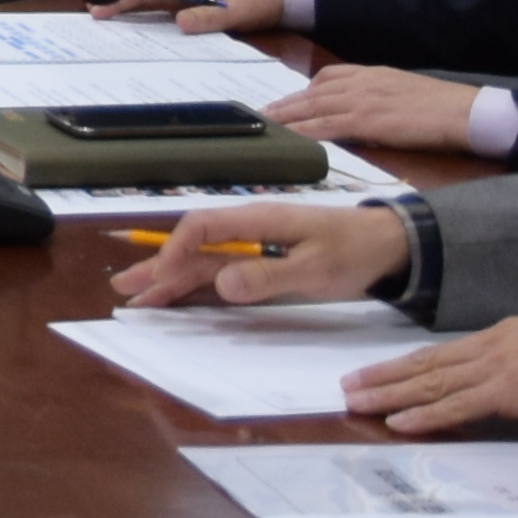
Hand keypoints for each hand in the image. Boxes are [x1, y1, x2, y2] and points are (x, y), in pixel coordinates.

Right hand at [104, 199, 409, 309]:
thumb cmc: (356, 250)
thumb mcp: (317, 267)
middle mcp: (250, 230)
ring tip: (139, 298)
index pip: (202, 227)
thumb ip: (268, 275)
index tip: (161, 279)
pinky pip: (222, 272)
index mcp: (258, 220)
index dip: (175, 251)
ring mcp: (256, 246)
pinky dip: (197, 286)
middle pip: (194, 247)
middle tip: (125, 289)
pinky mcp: (265, 262)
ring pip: (204, 262)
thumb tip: (221, 283)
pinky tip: (179, 298)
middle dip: (158, 267)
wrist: (392, 245)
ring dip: (172, 279)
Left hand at [274, 61, 482, 152]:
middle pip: (311, 93)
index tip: (282, 102)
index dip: (300, 92)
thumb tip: (361, 112)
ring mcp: (364, 100)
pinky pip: (329, 126)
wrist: (466, 112)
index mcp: (371, 74)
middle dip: (284, 105)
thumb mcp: (403, 93)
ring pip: (313, 108)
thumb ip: (378, 97)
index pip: (325, 79)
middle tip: (260, 116)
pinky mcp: (369, 120)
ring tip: (265, 128)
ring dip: (285, 118)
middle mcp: (362, 83)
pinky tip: (293, 140)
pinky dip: (307, 132)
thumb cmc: (443, 107)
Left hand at [343, 317, 517, 436]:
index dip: (406, 365)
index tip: (377, 372)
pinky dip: (424, 415)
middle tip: (349, 386)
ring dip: (390, 395)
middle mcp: (493, 346)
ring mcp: (498, 367)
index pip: (444, 353)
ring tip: (357, 403)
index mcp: (504, 336)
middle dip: (384, 376)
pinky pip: (456, 407)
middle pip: (427, 365)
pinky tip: (398, 422)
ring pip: (431, 384)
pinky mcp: (507, 391)